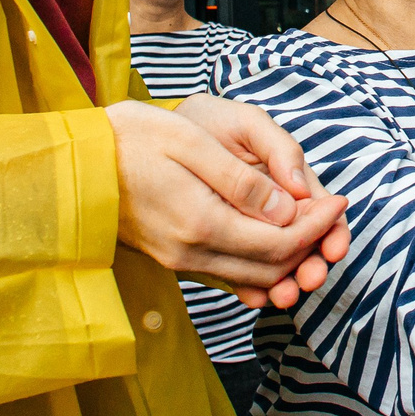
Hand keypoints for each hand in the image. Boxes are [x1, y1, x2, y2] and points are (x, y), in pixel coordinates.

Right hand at [106, 99, 348, 310]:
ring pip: (252, 277)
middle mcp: (191, 252)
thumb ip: (241, 180)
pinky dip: (260, 265)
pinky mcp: (174, 258)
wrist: (75, 162)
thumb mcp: (190, 143)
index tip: (339, 200)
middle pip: (271, 267)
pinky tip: (277, 244)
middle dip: (311, 246)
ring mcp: (181, 260)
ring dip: (289, 259)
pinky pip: (228, 275)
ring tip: (315, 227)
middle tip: (334, 214)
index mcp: (200, 222)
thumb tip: (287, 210)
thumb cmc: (131, 138)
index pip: (279, 242)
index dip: (317, 225)